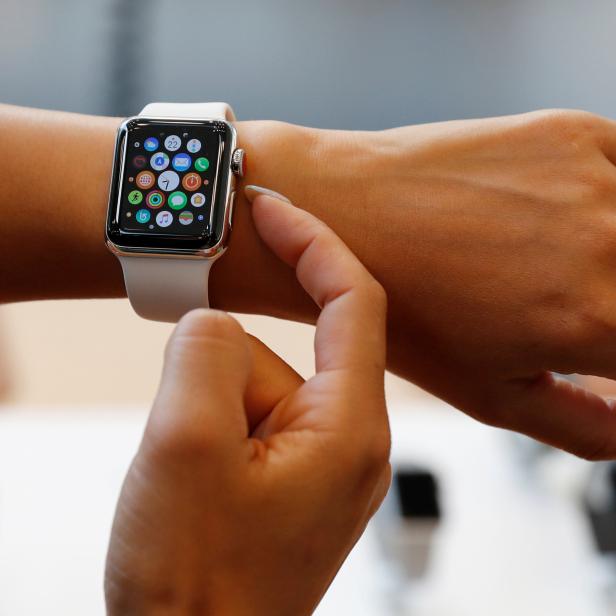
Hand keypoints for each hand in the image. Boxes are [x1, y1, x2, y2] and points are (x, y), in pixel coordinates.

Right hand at [104, 192, 389, 614]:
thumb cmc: (199, 583)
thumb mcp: (184, 445)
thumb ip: (204, 350)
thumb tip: (215, 319)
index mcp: (349, 427)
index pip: (355, 301)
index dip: (314, 242)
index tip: (272, 208)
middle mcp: (348, 439)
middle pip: (284, 349)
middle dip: (221, 371)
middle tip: (185, 422)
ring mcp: (317, 459)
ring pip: (254, 382)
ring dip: (206, 408)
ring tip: (188, 476)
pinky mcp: (287, 472)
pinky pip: (247, 413)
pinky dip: (210, 425)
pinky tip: (195, 477)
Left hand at [234, 111, 615, 458]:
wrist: (346, 218)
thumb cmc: (406, 312)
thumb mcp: (489, 395)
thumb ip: (581, 425)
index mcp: (600, 323)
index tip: (600, 352)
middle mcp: (611, 245)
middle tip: (577, 306)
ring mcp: (594, 179)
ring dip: (613, 253)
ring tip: (557, 269)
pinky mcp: (569, 131)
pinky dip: (611, 197)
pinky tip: (569, 215)